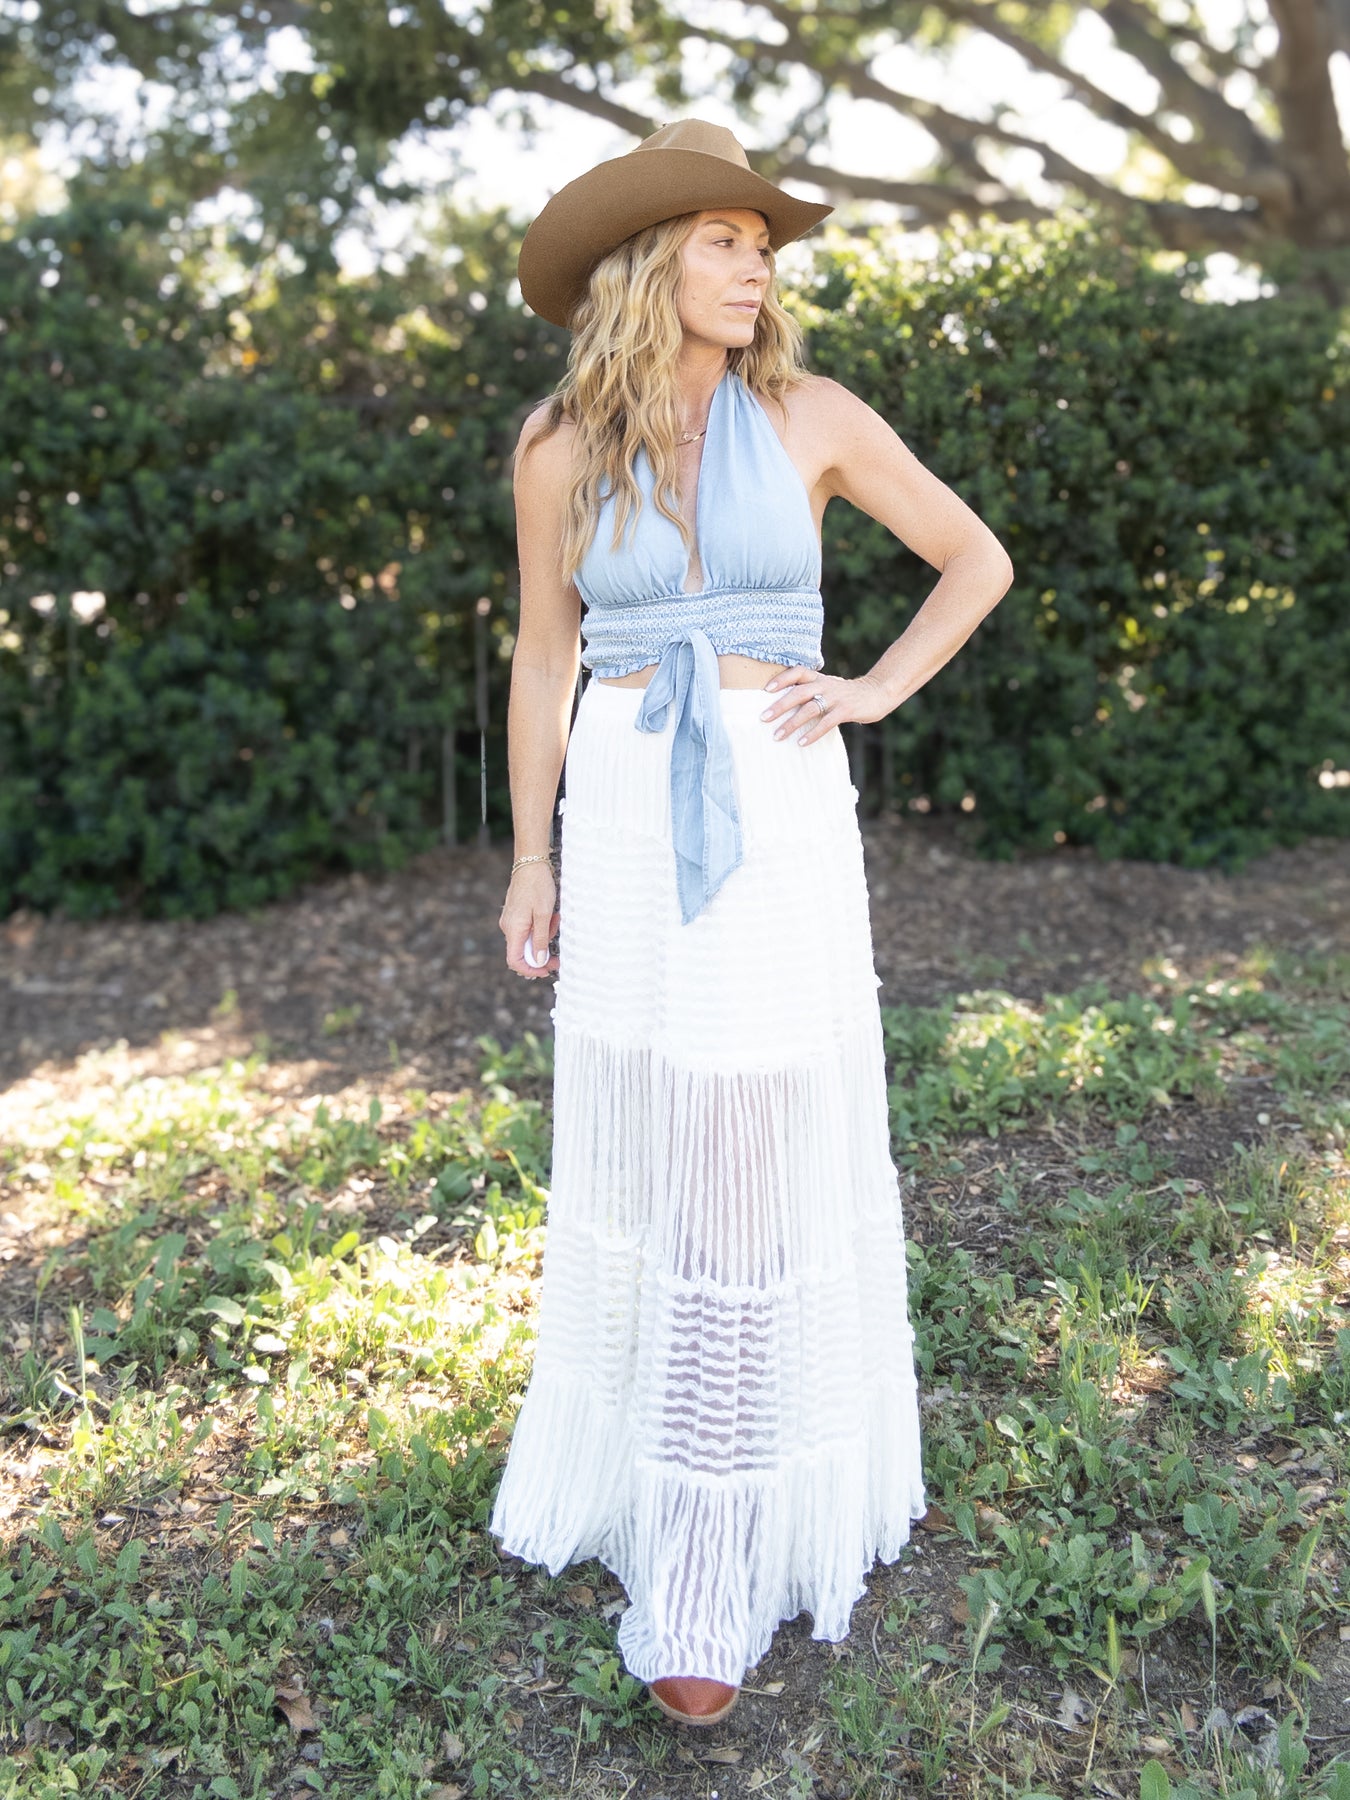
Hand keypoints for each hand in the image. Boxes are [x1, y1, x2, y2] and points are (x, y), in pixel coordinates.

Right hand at [500, 864, 558, 977]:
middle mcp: (508, 928)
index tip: (546, 970)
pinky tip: (550, 916)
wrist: (530, 864)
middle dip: (542, 953)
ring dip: (544, 936)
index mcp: (514, 930)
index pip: (515, 961)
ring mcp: (511, 921)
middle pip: (523, 952)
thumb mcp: (544, 915)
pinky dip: (540, 927)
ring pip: (528, 940)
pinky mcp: (516, 916)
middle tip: (559, 952)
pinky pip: (528, 929)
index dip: (530, 970)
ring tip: (555, 920)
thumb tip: (538, 961)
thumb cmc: (538, 887)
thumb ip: (540, 939)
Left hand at [758, 667, 892, 746]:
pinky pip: (826, 723)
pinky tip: (801, 743)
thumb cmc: (846, 694)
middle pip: (799, 693)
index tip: (766, 689)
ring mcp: (836, 697)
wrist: (877, 693)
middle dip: (780, 705)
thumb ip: (810, 691)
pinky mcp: (846, 710)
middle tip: (763, 718)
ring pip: (810, 709)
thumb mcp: (828, 687)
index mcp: (819, 678)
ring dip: (792, 723)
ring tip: (777, 736)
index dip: (782, 678)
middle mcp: (826, 685)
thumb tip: (783, 705)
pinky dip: (812, 733)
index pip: (798, 672)